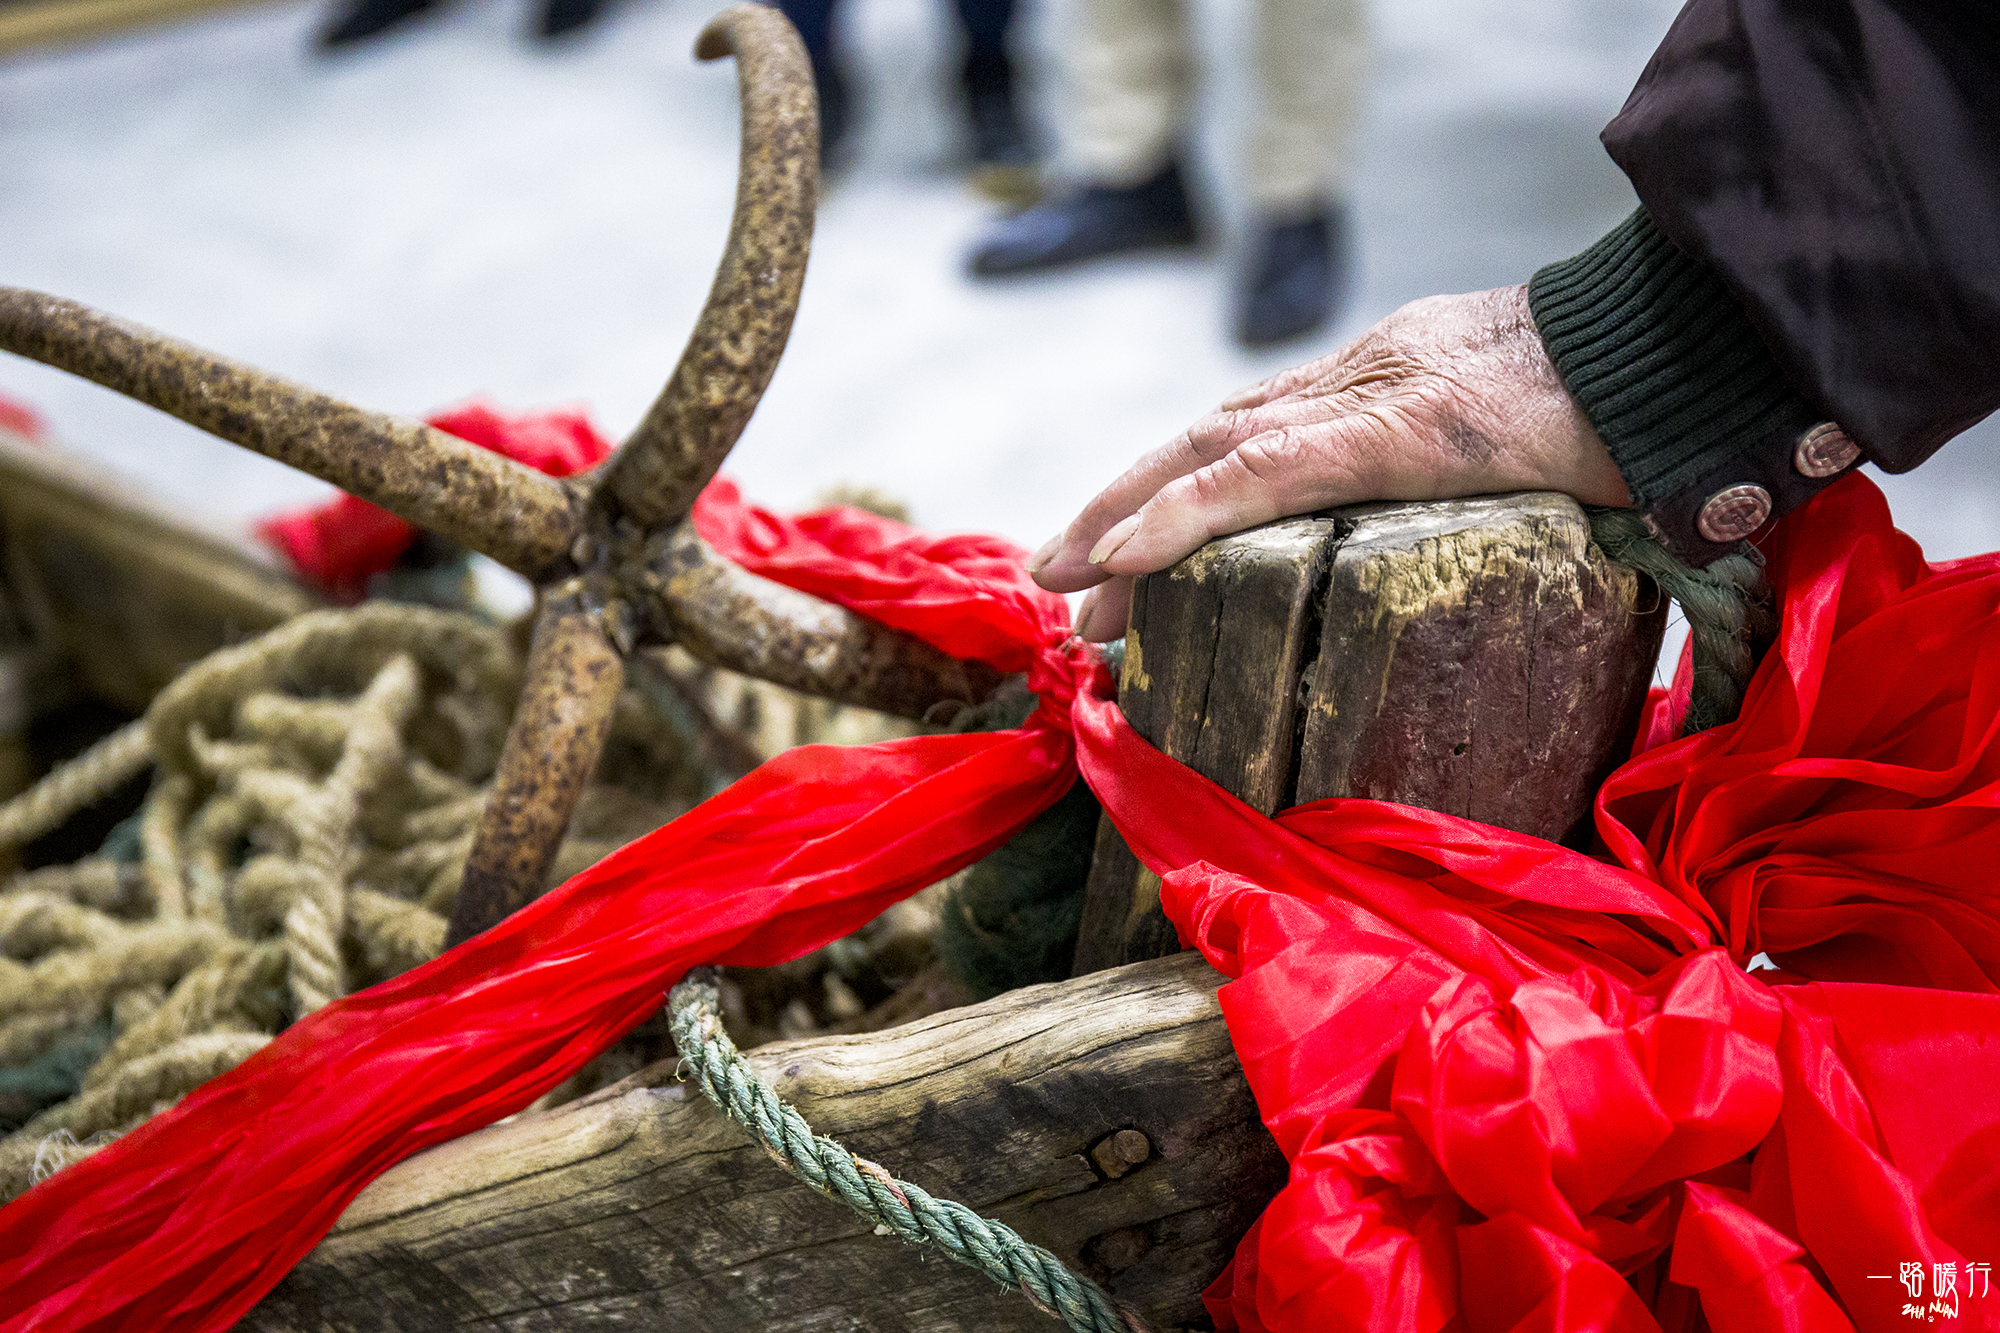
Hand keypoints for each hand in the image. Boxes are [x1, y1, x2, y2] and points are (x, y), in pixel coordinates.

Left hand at [1029, 285, 1631, 639]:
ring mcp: (1366, 402)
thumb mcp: (1504, 442)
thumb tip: (1422, 539)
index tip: (1119, 549)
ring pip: (1208, 455)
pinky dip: (1183, 514)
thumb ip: (1447, 474)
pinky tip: (1121, 556)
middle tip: (1056, 576)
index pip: (1245, 435)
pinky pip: (1262, 476)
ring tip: (1064, 583)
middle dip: (1121, 508)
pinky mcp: (1390, 432)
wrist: (1677, 352)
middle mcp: (1349, 384)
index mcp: (1374, 388)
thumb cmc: (1613, 407)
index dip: (1172, 490)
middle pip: (1204, 442)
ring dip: (1124, 519)